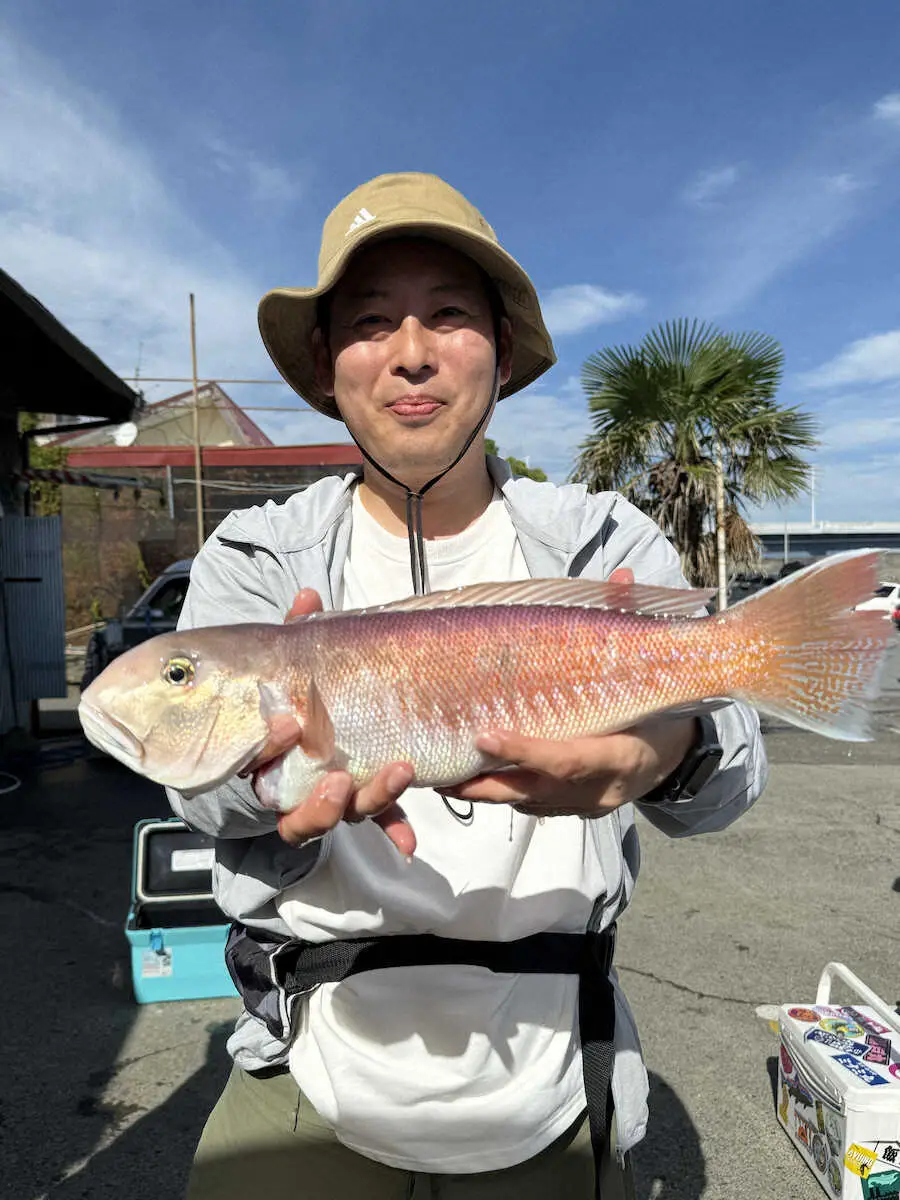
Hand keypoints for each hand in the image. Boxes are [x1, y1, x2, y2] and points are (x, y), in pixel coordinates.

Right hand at [250, 588, 416, 856]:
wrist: (315, 714)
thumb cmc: (301, 685)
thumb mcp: (299, 658)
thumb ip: (299, 631)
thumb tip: (309, 596)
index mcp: (269, 752)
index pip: (256, 760)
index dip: (267, 749)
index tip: (288, 726)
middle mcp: (296, 784)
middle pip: (298, 811)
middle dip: (318, 802)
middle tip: (339, 777)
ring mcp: (331, 795)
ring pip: (342, 816)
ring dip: (370, 802)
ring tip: (399, 772)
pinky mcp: (363, 798)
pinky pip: (378, 821)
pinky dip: (393, 829)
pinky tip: (410, 844)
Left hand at [436, 567, 695, 819]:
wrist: (676, 758)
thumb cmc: (657, 711)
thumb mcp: (648, 675)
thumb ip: (628, 627)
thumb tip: (622, 577)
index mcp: (621, 754)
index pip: (568, 759)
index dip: (526, 750)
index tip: (485, 735)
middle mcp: (600, 789)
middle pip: (535, 790)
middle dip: (486, 781)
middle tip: (439, 769)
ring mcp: (584, 806)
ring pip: (526, 802)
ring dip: (483, 790)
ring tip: (438, 774)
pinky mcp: (571, 811)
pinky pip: (531, 806)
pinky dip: (499, 791)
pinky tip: (467, 778)